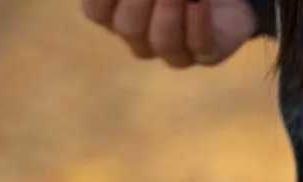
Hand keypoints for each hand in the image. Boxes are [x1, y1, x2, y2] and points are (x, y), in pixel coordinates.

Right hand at [81, 0, 256, 67]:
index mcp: (114, 12)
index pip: (96, 10)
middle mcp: (139, 37)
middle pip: (127, 27)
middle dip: (138, 0)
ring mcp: (172, 51)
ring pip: (162, 42)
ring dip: (168, 10)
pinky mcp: (206, 55)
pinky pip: (199, 47)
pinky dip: (198, 22)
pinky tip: (198, 2)